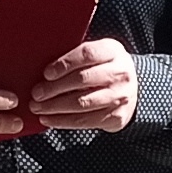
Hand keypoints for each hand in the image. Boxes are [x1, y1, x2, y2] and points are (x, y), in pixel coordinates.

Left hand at [27, 37, 141, 133]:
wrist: (135, 88)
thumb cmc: (106, 67)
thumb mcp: (99, 53)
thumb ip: (78, 56)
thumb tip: (44, 69)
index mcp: (112, 51)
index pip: (87, 54)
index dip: (64, 64)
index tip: (46, 73)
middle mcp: (120, 73)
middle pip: (82, 80)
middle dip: (54, 88)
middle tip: (36, 94)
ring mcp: (120, 97)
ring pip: (82, 103)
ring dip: (55, 107)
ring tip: (38, 108)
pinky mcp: (116, 117)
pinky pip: (85, 121)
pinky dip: (63, 122)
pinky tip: (49, 120)